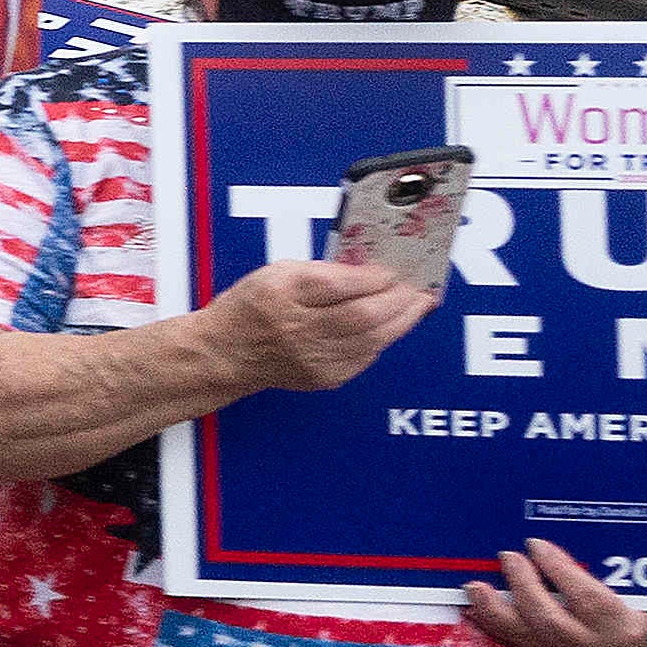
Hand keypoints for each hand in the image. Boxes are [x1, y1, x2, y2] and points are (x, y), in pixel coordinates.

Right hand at [198, 254, 426, 396]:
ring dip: (402, 321)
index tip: (392, 268)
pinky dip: (385, 339)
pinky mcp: (326, 377)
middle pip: (362, 317)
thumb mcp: (279, 272)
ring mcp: (314, 360)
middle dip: (399, 300)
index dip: (373, 278)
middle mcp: (298, 331)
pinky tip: (394, 325)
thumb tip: (368, 271)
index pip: (338, 286)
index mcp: (283, 297)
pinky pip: (367, 357)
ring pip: (372, 340)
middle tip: (420, 287)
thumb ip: (324, 270)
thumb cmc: (251, 308)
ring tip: (419, 304)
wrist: (226, 353)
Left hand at [460, 537, 646, 646]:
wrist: (646, 636)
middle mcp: (595, 646)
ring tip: (475, 587)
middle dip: (523, 587)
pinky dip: (493, 624)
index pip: (587, 599)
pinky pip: (517, 643)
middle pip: (551, 621)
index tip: (536, 543)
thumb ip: (636, 561)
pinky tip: (474, 606)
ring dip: (497, 611)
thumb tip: (611, 520)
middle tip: (507, 556)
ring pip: (528, 637)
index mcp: (624, 625)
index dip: (559, 571)